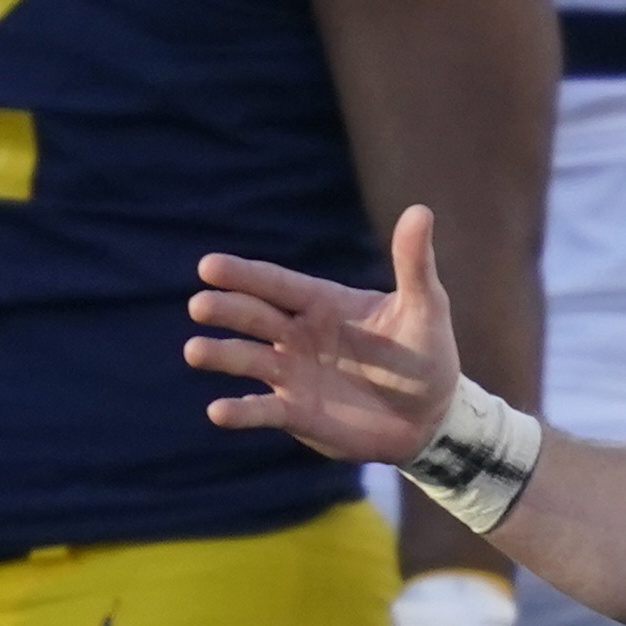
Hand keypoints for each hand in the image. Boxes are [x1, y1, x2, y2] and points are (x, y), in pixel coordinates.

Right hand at [189, 205, 461, 467]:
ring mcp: (294, 374)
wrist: (431, 416)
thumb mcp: (425, 307)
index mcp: (323, 303)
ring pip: (249, 360)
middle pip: (255, 317)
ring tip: (195, 350)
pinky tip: (217, 411)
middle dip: (227, 310)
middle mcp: (299, 335)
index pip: (277, 284)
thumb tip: (421, 210)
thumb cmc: (426, 355)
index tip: (208, 266)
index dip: (244, 275)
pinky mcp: (296, 413)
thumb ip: (414, 263)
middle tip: (200, 305)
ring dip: (222, 355)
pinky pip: (263, 410)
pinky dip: (241, 411)